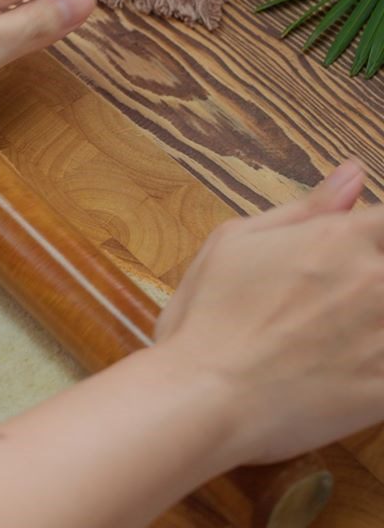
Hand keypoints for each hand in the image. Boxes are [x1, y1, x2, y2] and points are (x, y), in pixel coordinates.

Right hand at [155, 159, 383, 465]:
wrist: (204, 395)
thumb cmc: (208, 314)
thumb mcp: (234, 240)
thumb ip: (304, 208)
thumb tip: (353, 174)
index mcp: (339, 237)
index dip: (372, 235)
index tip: (354, 251)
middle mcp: (375, 280)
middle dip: (370, 277)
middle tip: (328, 301)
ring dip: (374, 314)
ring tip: (336, 326)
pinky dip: (377, 355)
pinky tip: (351, 359)